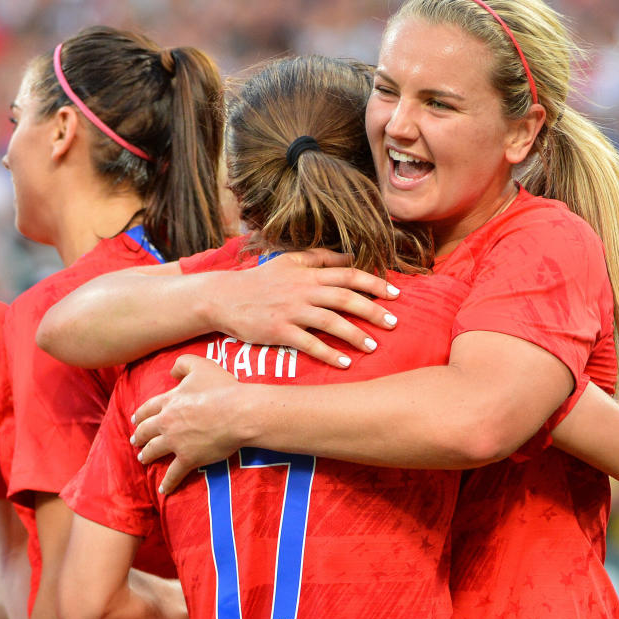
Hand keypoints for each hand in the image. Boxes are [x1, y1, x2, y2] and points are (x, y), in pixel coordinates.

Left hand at [132, 355, 249, 493]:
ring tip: (143, 459)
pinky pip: (174, 473)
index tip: (135, 420)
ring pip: (154, 451)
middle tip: (135, 441)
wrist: (238, 412)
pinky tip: (163, 490)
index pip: (149, 408)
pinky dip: (168, 483)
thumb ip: (182, 364)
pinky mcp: (189, 458)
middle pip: (147, 430)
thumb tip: (170, 372)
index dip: (141, 414)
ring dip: (147, 456)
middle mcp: (168, 422)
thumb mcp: (201, 365)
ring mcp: (176, 442)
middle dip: (140, 436)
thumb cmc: (222, 388)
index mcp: (170, 400)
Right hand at [211, 249, 399, 368]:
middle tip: (394, 323)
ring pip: (331, 321)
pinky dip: (329, 354)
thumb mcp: (288, 261)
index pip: (348, 275)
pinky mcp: (279, 330)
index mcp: (308, 273)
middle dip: (373, 310)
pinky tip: (345, 363)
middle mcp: (303, 290)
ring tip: (373, 347)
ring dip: (355, 335)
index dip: (374, 283)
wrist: (223, 298)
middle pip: (345, 298)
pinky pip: (309, 343)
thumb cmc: (259, 280)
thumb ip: (320, 258)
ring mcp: (291, 310)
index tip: (395, 293)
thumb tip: (351, 256)